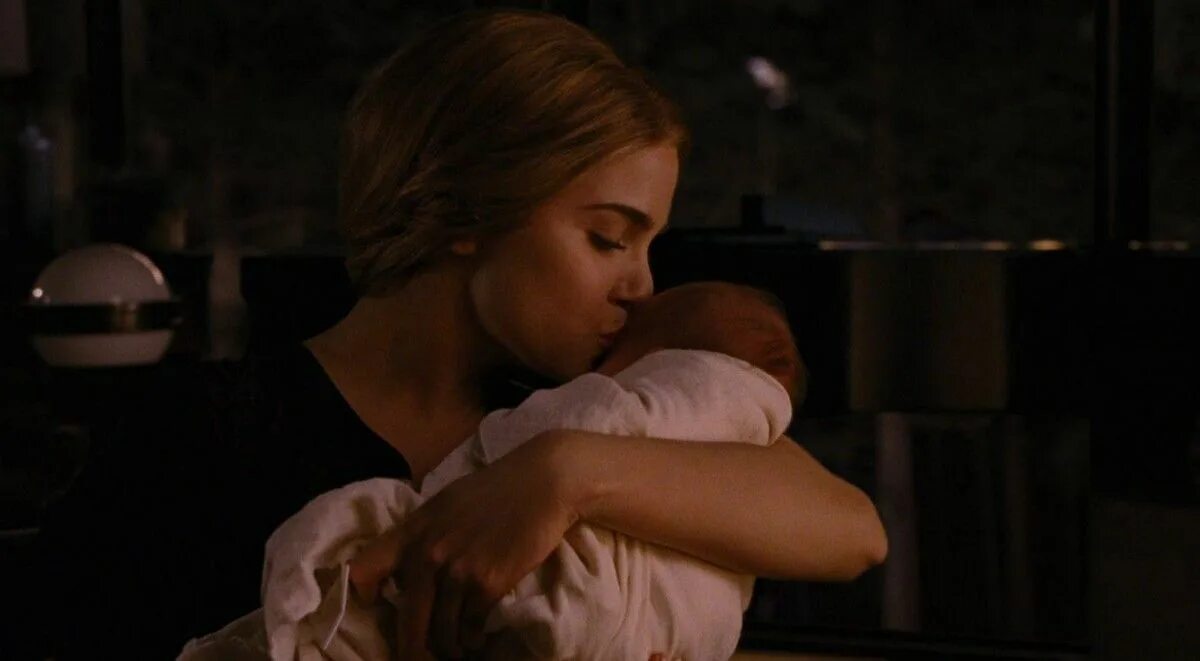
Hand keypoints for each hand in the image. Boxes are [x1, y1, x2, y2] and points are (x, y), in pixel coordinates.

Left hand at [348, 431, 578, 658]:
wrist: (542, 483)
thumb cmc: (496, 490)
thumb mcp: (445, 505)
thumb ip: (422, 535)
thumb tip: (405, 572)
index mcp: (412, 530)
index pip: (364, 569)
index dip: (362, 595)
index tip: (376, 606)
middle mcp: (428, 554)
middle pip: (407, 623)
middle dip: (413, 650)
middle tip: (419, 658)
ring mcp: (457, 571)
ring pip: (442, 633)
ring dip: (450, 648)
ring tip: (458, 649)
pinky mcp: (487, 584)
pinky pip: (471, 628)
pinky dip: (474, 638)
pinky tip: (478, 637)